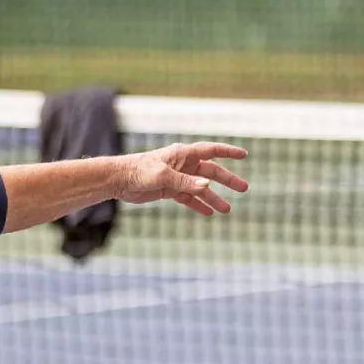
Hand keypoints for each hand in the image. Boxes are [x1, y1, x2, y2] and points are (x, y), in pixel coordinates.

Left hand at [121, 142, 248, 215]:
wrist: (119, 180)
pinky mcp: (169, 190)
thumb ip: (184, 182)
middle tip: (244, 188)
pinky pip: (188, 198)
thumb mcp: (163, 176)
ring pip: (201, 188)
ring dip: (214, 198)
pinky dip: (197, 205)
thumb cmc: (139, 171)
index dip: (228, 152)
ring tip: (227, 209)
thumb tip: (206, 187)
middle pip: (211, 172)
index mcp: (183, 154)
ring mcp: (177, 178)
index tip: (244, 155)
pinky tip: (208, 213)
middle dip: (227, 180)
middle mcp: (183, 165)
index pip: (211, 150)